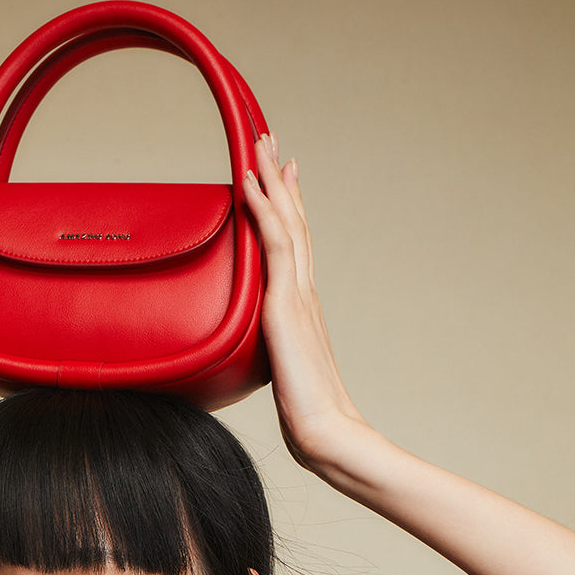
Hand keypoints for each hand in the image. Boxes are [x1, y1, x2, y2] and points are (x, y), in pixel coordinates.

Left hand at [242, 135, 368, 472]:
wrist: (325, 433)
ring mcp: (298, 296)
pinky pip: (275, 244)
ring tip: (260, 144)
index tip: (280, 175)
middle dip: (280, 178)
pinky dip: (263, 209)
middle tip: (270, 141)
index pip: (294, 244)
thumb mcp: (280, 374)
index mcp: (302, 307)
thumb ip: (271, 356)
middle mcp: (303, 293)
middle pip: (294, 221)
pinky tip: (248, 184)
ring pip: (287, 222)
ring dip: (271, 180)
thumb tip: (254, 358)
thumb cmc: (308, 415)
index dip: (287, 206)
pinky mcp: (286, 306)